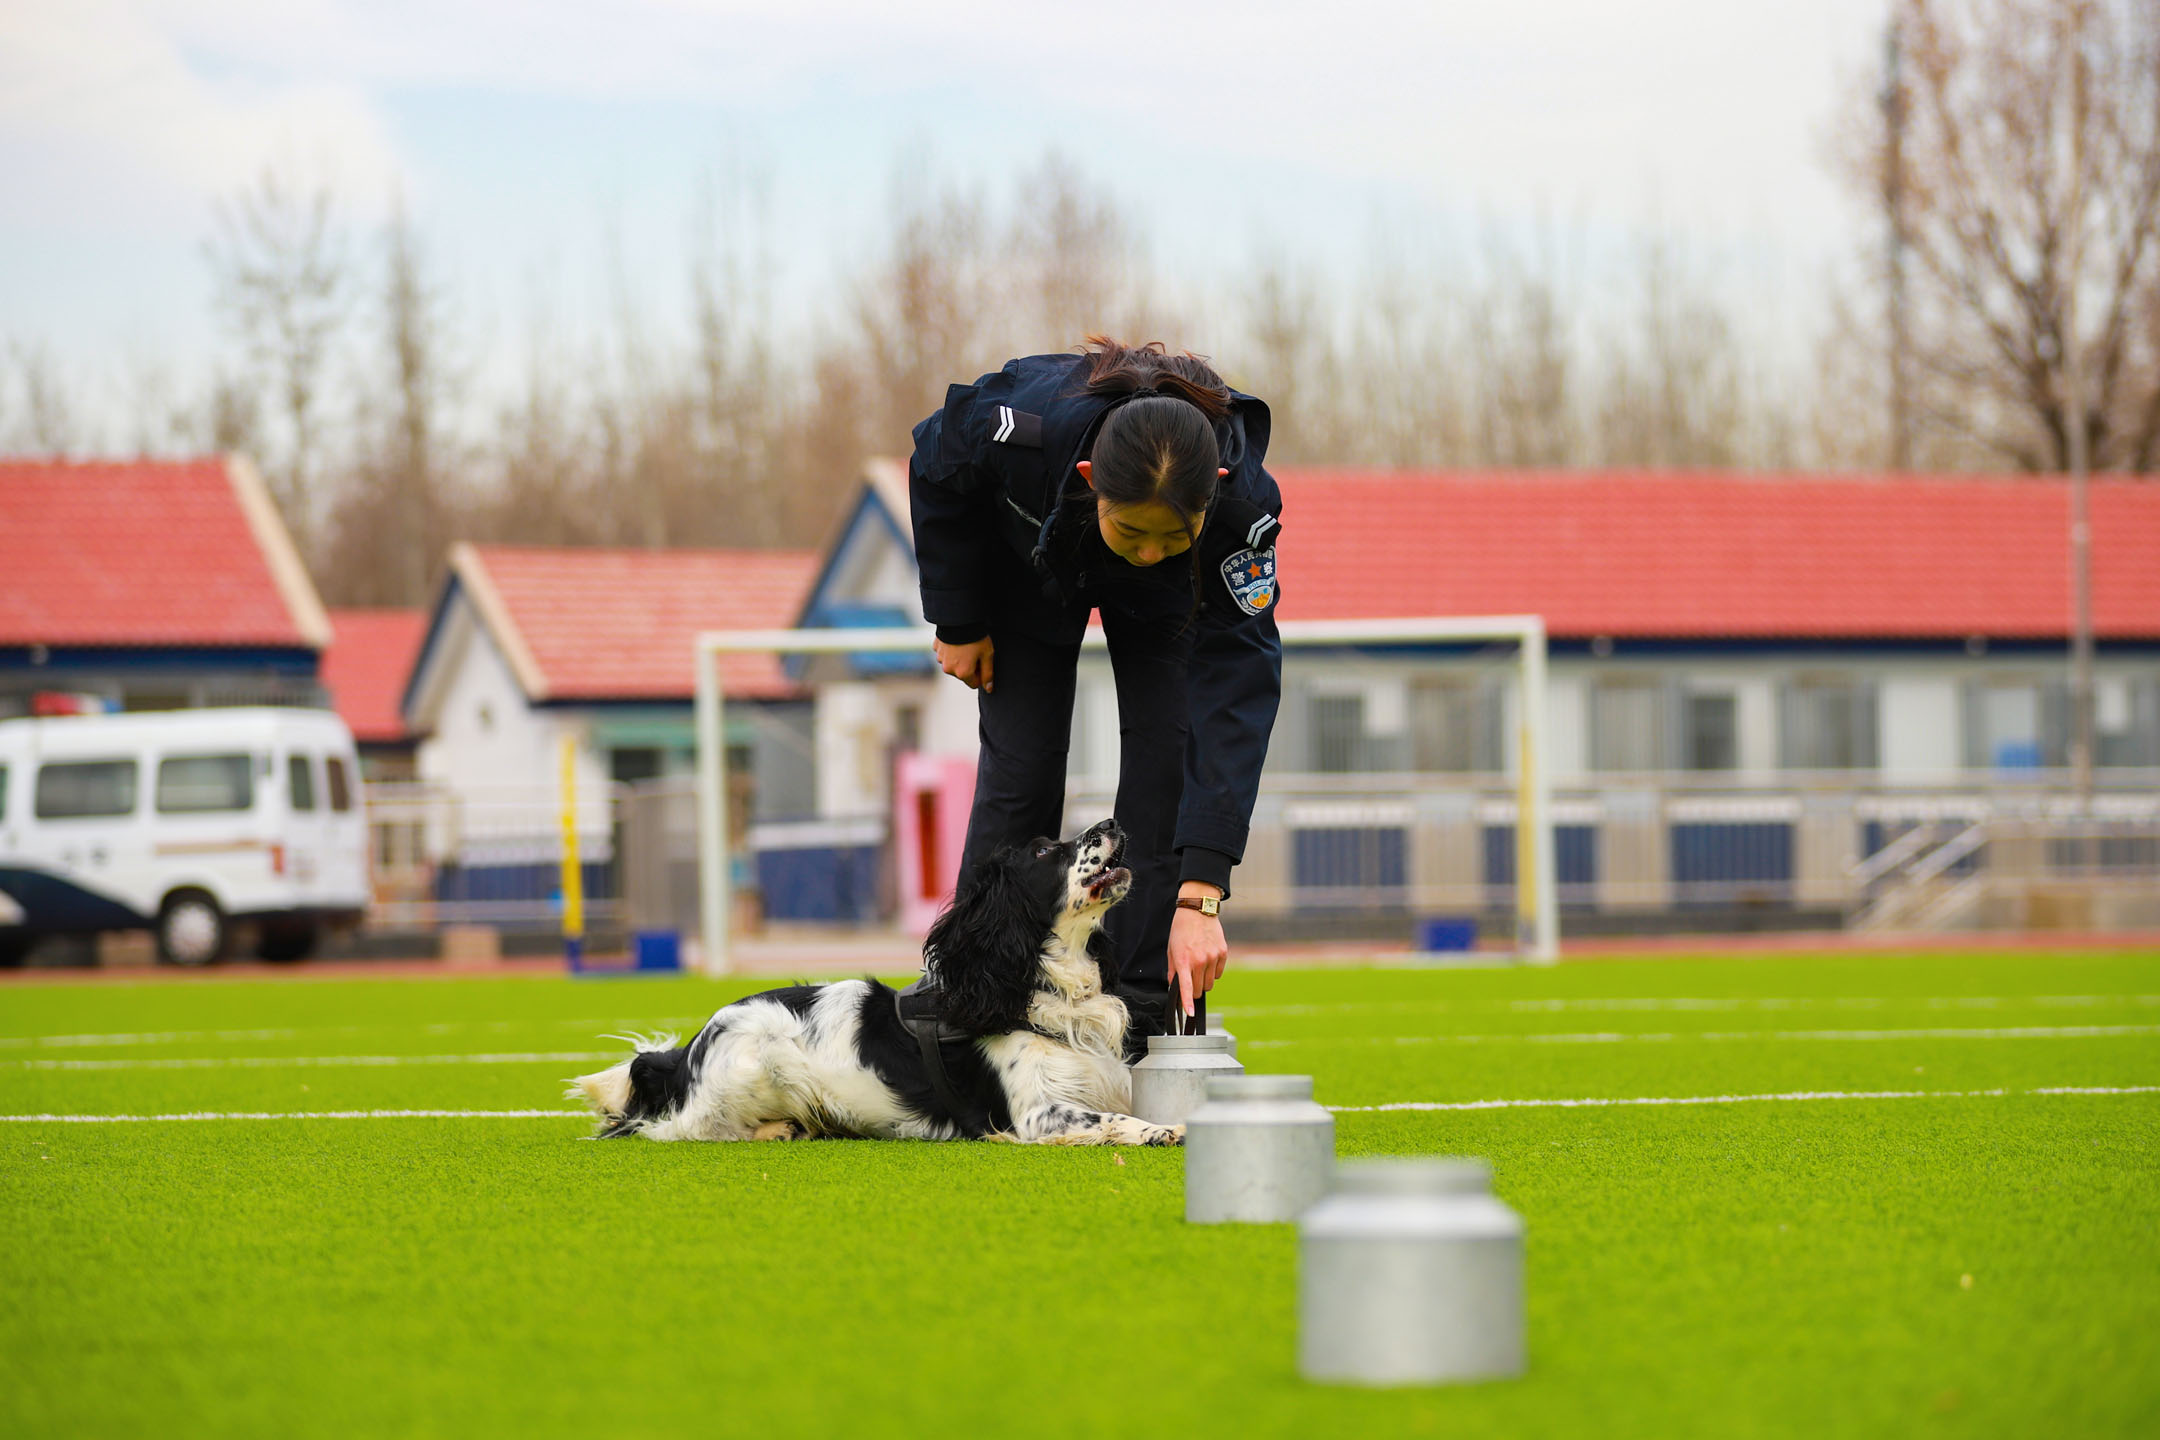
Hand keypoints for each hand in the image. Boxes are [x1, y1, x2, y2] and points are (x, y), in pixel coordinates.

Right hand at [934, 636, 994, 691]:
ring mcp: (941, 659)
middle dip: (969, 667)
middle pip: (962, 675)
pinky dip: (951, 650)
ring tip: (966, 645)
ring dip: (959, 659)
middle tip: (975, 652)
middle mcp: (949, 669)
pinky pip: (945, 654)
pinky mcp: (936, 649)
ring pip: (953, 665)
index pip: (974, 684)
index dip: (981, 674)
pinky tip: (957, 641)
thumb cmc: (976, 637)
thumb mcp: (987, 655)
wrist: (960, 618)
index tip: (983, 662)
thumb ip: (988, 674)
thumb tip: (989, 689)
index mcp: (962, 673)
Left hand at [1167, 883, 1228, 1017]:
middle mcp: (1199, 961)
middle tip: (1190, 978)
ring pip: (1210, 984)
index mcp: (1184, 960)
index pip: (1185, 987)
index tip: (1189, 1014)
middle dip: (1193, 989)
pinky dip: (1213, 972)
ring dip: (1204, 981)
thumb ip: (1173, 971)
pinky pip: (1219, 974)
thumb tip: (1175, 988)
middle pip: (1198, 990)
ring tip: (1199, 966)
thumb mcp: (1171, 950)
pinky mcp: (1223, 953)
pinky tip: (1208, 959)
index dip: (1187, 1003)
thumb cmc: (1181, 930)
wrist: (1198, 911)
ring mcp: (1213, 957)